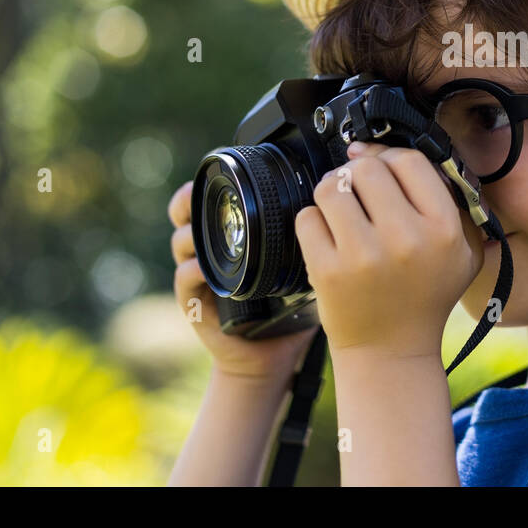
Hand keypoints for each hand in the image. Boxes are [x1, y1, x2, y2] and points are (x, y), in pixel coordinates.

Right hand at [168, 179, 319, 380]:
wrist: (272, 357)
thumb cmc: (290, 310)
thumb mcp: (304, 267)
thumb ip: (315, 239)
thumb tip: (345, 206)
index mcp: (237, 237)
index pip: (216, 200)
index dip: (211, 184)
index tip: (223, 171)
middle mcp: (214, 251)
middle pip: (188, 213)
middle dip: (189, 199)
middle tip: (197, 194)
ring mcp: (201, 276)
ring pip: (182, 241)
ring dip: (190, 234)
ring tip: (203, 233)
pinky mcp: (196, 303)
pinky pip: (184, 280)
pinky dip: (192, 272)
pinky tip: (204, 270)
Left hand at [293, 142, 485, 358]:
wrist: (391, 352)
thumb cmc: (426, 295)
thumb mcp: (463, 250)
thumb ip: (449, 199)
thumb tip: (394, 152)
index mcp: (443, 229)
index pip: (409, 162)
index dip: (390, 158)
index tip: (380, 168)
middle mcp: (405, 239)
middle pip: (367, 168)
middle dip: (358, 175)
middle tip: (358, 193)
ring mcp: (363, 255)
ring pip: (332, 186)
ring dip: (332, 193)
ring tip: (340, 211)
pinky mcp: (327, 270)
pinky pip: (307, 217)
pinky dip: (313, 223)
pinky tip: (328, 238)